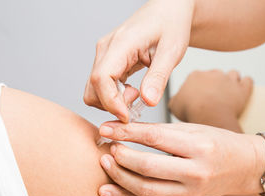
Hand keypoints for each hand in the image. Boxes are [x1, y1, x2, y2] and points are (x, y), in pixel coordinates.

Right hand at [84, 0, 194, 121]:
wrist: (168, 11)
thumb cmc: (171, 25)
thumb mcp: (172, 51)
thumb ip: (158, 77)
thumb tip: (147, 101)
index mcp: (120, 44)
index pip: (101, 78)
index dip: (111, 102)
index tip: (128, 115)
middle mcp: (106, 49)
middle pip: (93, 89)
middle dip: (112, 105)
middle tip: (137, 103)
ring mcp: (104, 55)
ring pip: (93, 90)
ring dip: (112, 102)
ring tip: (136, 95)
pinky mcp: (107, 61)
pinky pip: (101, 86)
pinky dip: (114, 96)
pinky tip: (132, 91)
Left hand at [97, 122, 264, 195]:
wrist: (243, 167)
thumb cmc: (217, 142)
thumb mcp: (193, 129)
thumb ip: (159, 131)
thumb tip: (122, 129)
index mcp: (198, 146)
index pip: (154, 137)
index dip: (126, 132)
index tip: (106, 128)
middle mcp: (195, 172)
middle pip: (147, 166)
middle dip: (120, 156)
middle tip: (105, 147)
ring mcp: (189, 192)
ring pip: (145, 188)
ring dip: (119, 177)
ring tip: (104, 163)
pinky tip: (106, 191)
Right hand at [169, 70, 252, 122]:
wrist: (209, 116)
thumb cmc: (191, 111)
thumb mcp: (174, 106)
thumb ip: (174, 100)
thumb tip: (174, 100)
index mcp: (195, 75)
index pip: (197, 77)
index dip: (197, 87)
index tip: (198, 96)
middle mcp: (213, 73)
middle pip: (214, 74)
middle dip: (214, 83)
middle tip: (212, 97)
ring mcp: (229, 79)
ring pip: (232, 74)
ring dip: (231, 81)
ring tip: (228, 92)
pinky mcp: (242, 88)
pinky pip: (247, 81)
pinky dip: (245, 84)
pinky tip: (242, 89)